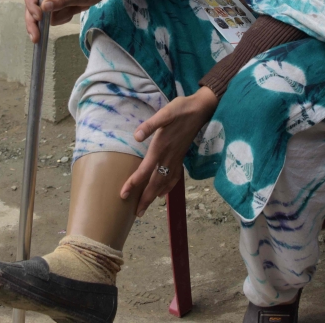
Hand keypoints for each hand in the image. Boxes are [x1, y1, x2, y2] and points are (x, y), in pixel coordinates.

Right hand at [24, 0, 145, 42]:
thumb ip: (61, 0)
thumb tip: (43, 7)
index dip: (31, 5)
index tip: (39, 17)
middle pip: (32, 8)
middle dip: (33, 23)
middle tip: (36, 38)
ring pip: (44, 16)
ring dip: (57, 18)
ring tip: (72, 10)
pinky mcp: (57, 7)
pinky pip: (54, 18)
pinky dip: (63, 18)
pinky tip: (72, 11)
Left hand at [120, 86, 219, 216]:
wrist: (201, 110)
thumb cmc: (181, 110)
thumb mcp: (164, 113)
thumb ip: (150, 125)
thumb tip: (136, 136)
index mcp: (161, 148)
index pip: (144, 171)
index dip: (133, 184)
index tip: (123, 196)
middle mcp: (168, 157)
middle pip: (155, 183)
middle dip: (144, 199)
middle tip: (136, 214)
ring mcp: (176, 158)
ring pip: (164, 183)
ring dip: (154, 196)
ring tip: (146, 207)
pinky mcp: (181, 157)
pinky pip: (174, 177)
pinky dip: (167, 188)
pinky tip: (162, 193)